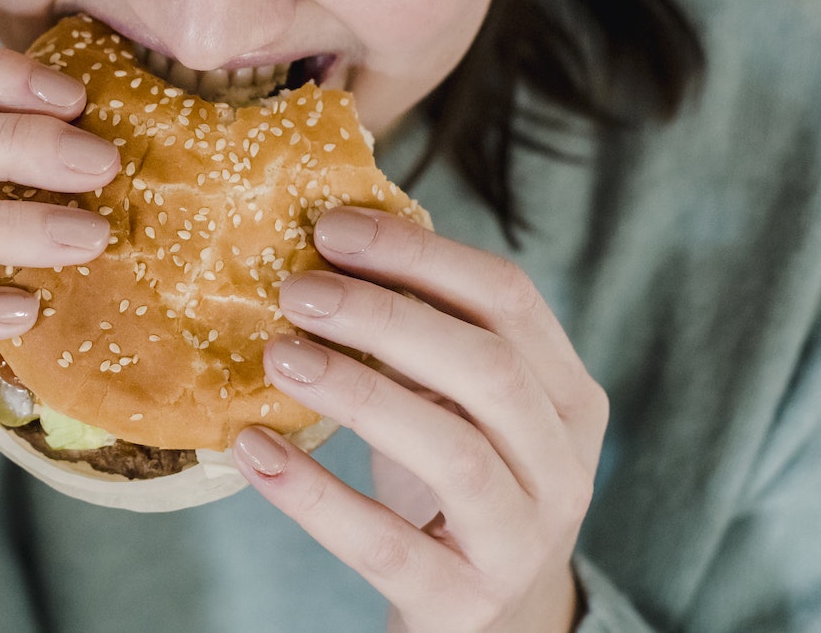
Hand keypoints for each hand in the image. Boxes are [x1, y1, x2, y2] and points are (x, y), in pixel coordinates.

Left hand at [232, 209, 606, 632]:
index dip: (420, 255)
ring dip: (357, 392)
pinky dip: (314, 493)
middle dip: (387, 316)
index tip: (332, 227)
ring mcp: (520, 541)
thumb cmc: (459, 490)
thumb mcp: (458, 407)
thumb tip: (325, 244)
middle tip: (296, 289)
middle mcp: (563, 466)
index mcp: (566, 397)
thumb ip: (421, 336)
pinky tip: (254, 450)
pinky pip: (385, 545)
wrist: (492, 625)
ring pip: (454, 453)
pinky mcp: (464, 604)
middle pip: (488, 368)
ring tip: (278, 355)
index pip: (510, 299)